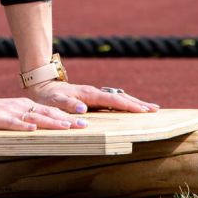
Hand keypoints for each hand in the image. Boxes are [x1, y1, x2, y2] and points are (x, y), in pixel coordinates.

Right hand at [0, 90, 88, 131]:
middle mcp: (21, 107)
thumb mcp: (13, 114)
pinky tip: (32, 129)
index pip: (50, 112)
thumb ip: (28, 119)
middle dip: (66, 119)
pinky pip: (11, 122)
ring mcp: (9, 112)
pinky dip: (22, 126)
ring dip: (50, 122)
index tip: (85, 123)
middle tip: (84, 125)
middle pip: (47, 113)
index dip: (67, 117)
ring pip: (33, 117)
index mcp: (26, 107)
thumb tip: (46, 127)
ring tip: (65, 126)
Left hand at [29, 81, 159, 114]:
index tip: (143, 110)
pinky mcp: (93, 98)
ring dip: (134, 102)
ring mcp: (95, 94)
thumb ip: (68, 105)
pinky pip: (113, 101)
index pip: (113, 101)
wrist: (42, 86)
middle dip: (138, 103)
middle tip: (155, 110)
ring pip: (119, 98)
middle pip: (120, 97)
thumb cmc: (48, 97)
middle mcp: (95, 93)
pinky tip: (132, 107)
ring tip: (150, 108)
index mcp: (89, 94)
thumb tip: (84, 109)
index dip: (129, 106)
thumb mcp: (55, 102)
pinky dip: (125, 103)